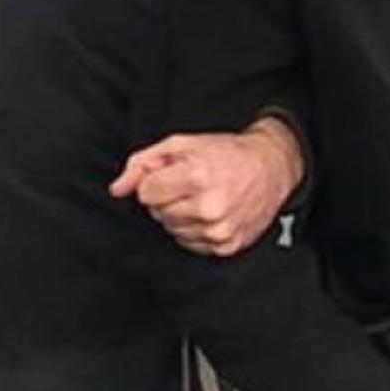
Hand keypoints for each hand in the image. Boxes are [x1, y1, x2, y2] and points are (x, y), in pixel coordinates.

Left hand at [109, 117, 303, 256]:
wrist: (271, 168)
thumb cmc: (227, 154)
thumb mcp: (181, 145)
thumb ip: (142, 164)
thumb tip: (118, 189)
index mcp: (196, 177)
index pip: (146, 194)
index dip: (155, 182)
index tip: (171, 176)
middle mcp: (208, 207)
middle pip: (158, 214)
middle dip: (167, 199)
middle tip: (190, 185)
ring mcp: (219, 230)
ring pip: (172, 231)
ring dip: (180, 216)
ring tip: (202, 198)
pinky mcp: (227, 246)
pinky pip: (191, 244)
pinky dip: (195, 230)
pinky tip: (210, 214)